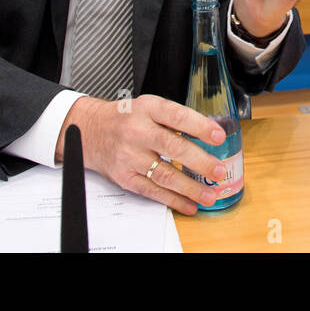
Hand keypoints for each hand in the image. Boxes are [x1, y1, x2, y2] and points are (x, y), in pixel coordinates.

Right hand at [57, 95, 228, 215]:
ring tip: (209, 194)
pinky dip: (173, 200)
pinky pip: (152, 191)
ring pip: (164, 174)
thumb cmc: (126, 118)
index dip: (200, 127)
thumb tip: (209, 135)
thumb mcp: (149, 107)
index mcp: (148, 109)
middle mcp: (138, 131)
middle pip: (172, 147)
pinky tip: (189, 204)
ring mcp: (130, 156)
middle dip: (199, 162)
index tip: (219, 136)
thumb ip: (176, 119)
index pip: (177, 117)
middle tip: (219, 171)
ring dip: (190, 187)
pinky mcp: (124, 176)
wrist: (90, 130)